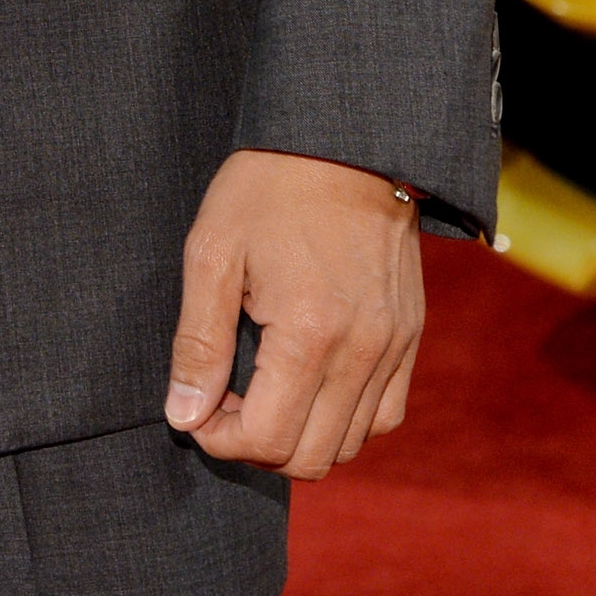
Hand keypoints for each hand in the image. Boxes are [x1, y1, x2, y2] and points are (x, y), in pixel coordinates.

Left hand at [165, 148, 422, 479]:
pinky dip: (346, 420)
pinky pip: (386, 414)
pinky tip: (310, 384)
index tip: (196, 409)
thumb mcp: (213, 251)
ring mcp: (393, 346)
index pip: (268, 439)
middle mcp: (362, 350)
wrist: (343, 138)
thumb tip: (184, 416)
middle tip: (225, 400)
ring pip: (352, 443)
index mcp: (309, 332)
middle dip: (257, 445)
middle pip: (311, 456)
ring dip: (302, 436)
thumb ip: (199, 342)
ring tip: (264, 390)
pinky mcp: (410, 334)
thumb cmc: (268, 187)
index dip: (220, 439)